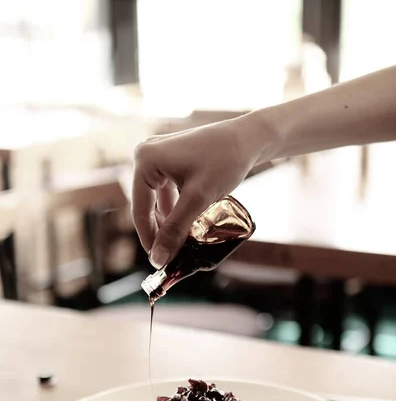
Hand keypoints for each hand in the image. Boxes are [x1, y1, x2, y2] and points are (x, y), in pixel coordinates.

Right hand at [132, 115, 265, 267]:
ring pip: (157, 199)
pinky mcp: (170, 159)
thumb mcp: (198, 199)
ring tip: (181, 243)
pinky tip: (187, 224)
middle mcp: (146, 155)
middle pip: (146, 204)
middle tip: (171, 255)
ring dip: (169, 221)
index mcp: (145, 160)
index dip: (149, 239)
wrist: (250, 138)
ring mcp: (158, 156)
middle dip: (160, 230)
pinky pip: (167, 190)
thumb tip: (158, 259)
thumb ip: (176, 230)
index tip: (159, 262)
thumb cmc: (225, 160)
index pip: (140, 209)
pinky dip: (176, 208)